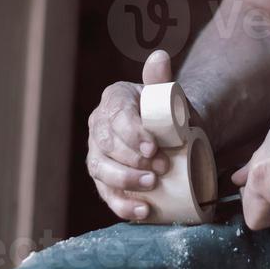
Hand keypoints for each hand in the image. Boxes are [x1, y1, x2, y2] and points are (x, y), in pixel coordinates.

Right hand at [85, 50, 175, 220]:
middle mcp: (98, 127)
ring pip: (100, 170)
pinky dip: (123, 206)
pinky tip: (143, 211)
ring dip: (125, 182)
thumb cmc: (168, 114)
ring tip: (152, 188)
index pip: (116, 118)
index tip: (153, 148)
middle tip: (162, 168)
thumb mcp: (168, 96)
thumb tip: (159, 57)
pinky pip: (106, 195)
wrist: (172, 136)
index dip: (132, 135)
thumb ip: (161, 78)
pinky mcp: (103, 180)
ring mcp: (97, 154)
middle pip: (106, 146)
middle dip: (132, 160)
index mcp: (113, 101)